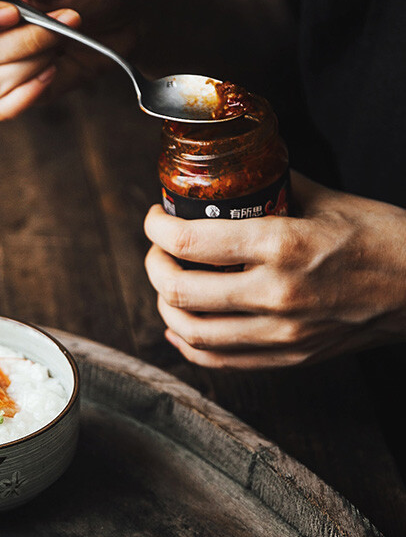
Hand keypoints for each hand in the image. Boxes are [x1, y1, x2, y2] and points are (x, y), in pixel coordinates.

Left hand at [144, 172, 405, 367]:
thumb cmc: (383, 238)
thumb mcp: (327, 199)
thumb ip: (274, 187)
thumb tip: (236, 175)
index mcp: (283, 245)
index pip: (191, 242)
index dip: (157, 228)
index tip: (156, 218)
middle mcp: (276, 294)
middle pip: (180, 290)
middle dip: (153, 267)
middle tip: (157, 250)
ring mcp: (281, 334)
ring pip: (192, 332)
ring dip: (165, 307)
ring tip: (166, 286)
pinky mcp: (289, 358)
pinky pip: (219, 361)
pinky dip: (189, 345)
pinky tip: (181, 326)